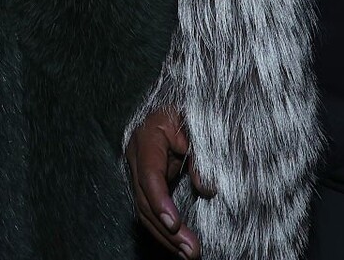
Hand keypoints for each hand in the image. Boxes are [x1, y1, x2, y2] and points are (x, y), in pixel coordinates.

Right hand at [125, 106, 212, 257]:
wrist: (186, 99)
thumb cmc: (195, 105)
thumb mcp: (201, 122)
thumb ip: (202, 153)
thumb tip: (206, 189)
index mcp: (147, 135)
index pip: (149, 175)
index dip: (160, 202)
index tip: (175, 224)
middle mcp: (137, 155)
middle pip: (144, 199)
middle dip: (167, 229)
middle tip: (190, 250)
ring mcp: (139, 168)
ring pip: (145, 210)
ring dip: (166, 235)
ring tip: (188, 254)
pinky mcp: (148, 180)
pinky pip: (151, 208)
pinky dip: (164, 228)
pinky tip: (179, 244)